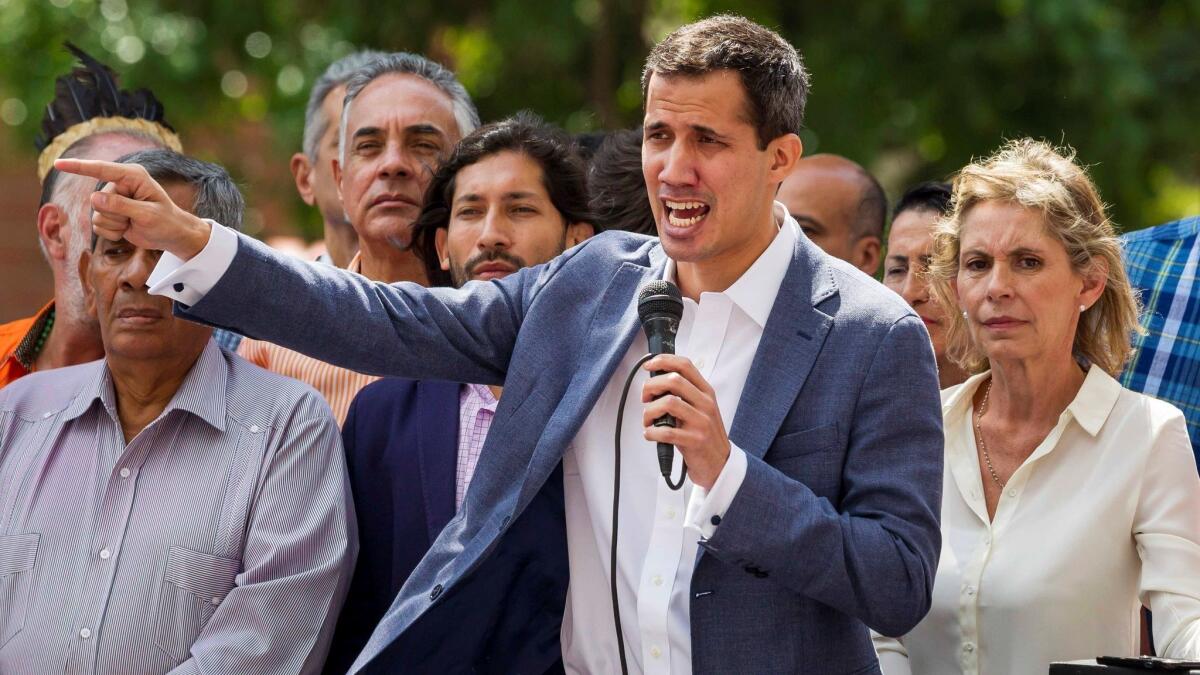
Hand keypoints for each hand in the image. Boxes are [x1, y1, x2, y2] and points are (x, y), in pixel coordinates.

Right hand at [53, 158, 211, 259]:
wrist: (172, 235)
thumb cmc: (166, 221)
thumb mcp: (147, 214)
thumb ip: (121, 206)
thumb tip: (94, 198)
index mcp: (132, 176)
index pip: (101, 169)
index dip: (78, 167)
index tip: (58, 164)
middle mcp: (120, 184)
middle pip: (98, 200)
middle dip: (115, 215)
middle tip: (136, 219)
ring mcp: (113, 199)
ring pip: (96, 215)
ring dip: (114, 225)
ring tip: (133, 224)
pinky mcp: (109, 213)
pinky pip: (98, 225)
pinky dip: (112, 232)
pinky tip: (127, 230)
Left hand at [641, 355, 730, 488]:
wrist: (720, 463)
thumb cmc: (703, 434)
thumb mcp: (699, 408)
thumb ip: (683, 394)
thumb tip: (654, 381)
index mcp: (706, 392)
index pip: (685, 365)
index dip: (663, 361)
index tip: (648, 365)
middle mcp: (705, 403)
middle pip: (674, 380)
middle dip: (651, 386)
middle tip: (645, 398)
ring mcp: (701, 422)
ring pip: (668, 403)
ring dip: (649, 411)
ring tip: (648, 420)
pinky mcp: (695, 440)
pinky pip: (666, 431)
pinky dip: (651, 432)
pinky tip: (650, 434)